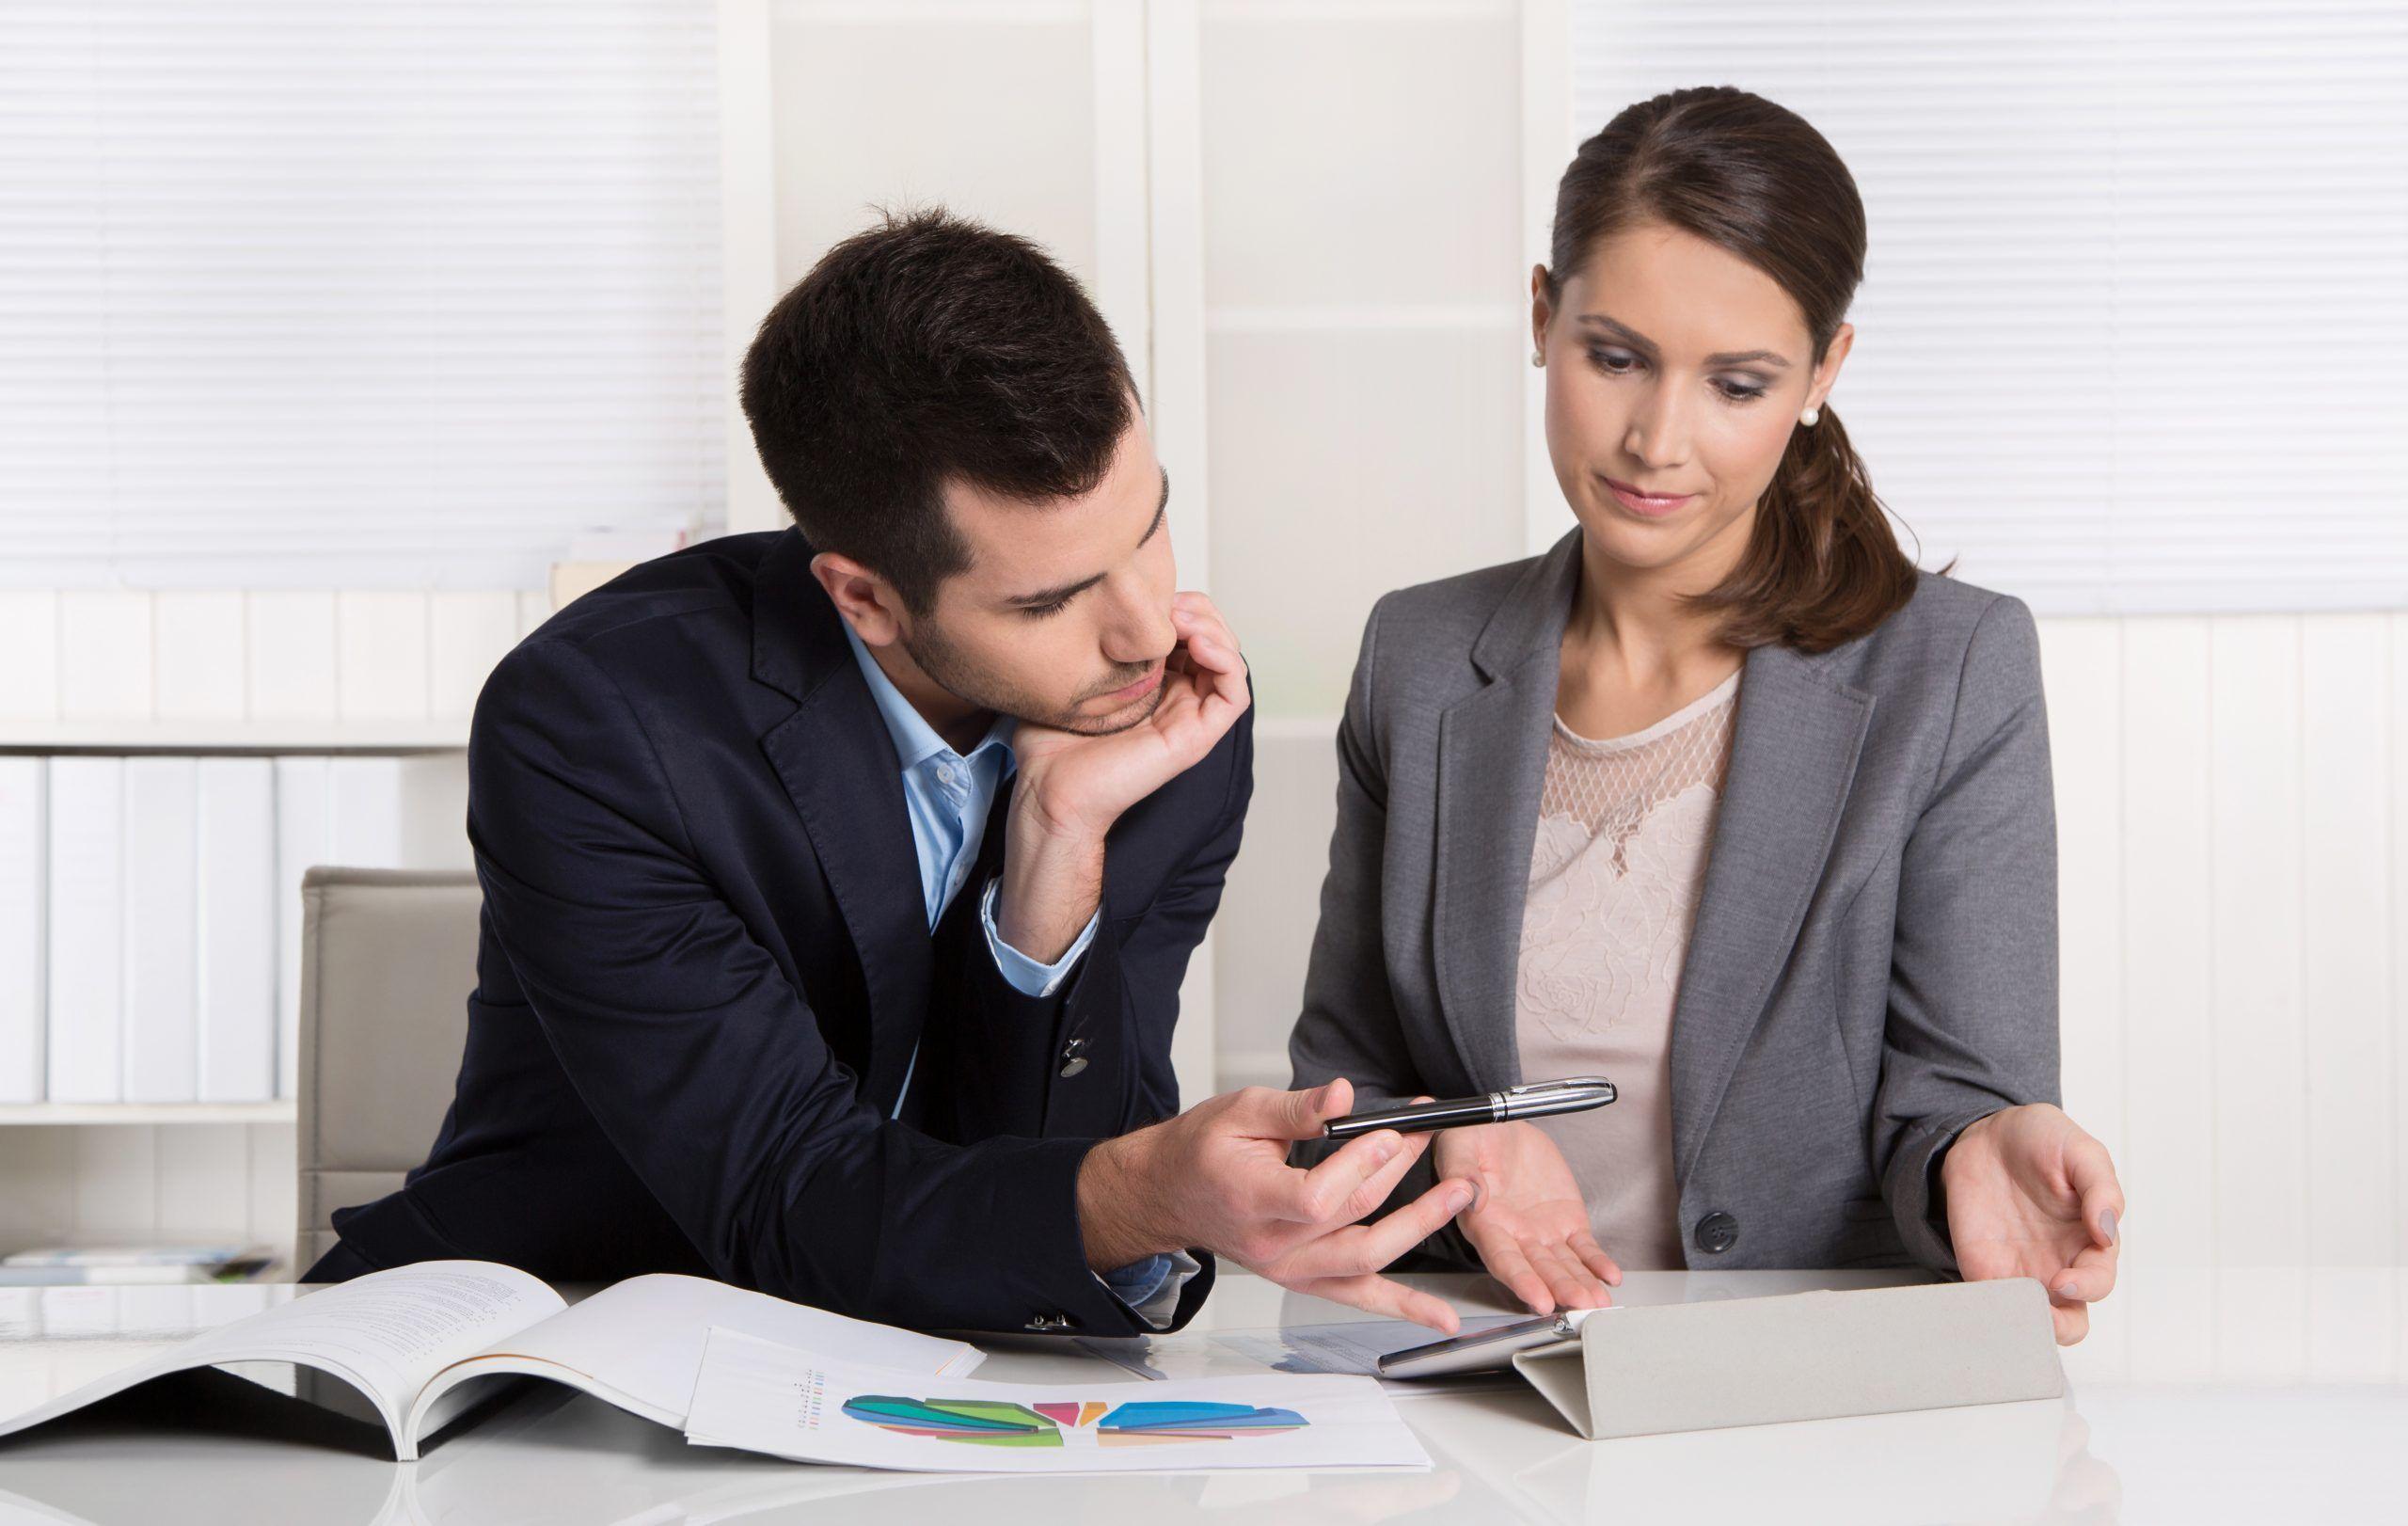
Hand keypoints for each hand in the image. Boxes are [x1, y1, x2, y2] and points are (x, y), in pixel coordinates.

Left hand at [1010, 591, 1249, 844]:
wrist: (1048, 789)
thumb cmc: (1050, 742)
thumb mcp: (1070, 674)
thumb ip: (1089, 640)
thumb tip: (1098, 601)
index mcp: (1151, 682)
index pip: (1187, 630)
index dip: (1177, 604)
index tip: (1145, 596)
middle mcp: (1175, 696)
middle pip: (1214, 638)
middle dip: (1198, 610)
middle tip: (1167, 607)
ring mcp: (1189, 716)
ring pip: (1230, 660)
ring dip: (1215, 629)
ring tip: (1183, 621)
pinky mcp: (1197, 737)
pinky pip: (1236, 694)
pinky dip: (1228, 661)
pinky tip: (1198, 645)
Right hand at [1078, 1079, 1477, 1332]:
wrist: (1170, 1194)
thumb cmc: (1200, 1152)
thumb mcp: (1239, 1112)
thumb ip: (1295, 1108)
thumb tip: (1342, 1095)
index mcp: (1252, 1201)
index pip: (1318, 1197)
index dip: (1359, 1166)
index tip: (1388, 1132)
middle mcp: (1274, 1246)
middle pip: (1353, 1219)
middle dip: (1401, 1174)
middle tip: (1430, 1137)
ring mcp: (1291, 1269)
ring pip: (1366, 1260)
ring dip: (1419, 1226)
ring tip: (1459, 1193)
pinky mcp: (1305, 1278)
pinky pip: (1359, 1296)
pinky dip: (1404, 1306)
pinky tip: (1442, 1316)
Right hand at [1432, 1121, 1620, 1314]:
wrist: (1503, 1127)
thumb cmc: (1472, 1138)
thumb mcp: (1458, 1144)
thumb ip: (1461, 1170)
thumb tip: (1470, 1192)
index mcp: (1483, 1223)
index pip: (1502, 1258)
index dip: (1520, 1279)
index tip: (1537, 1298)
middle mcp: (1513, 1235)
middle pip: (1538, 1269)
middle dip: (1559, 1288)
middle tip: (1578, 1303)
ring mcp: (1542, 1232)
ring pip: (1564, 1264)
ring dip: (1581, 1283)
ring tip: (1598, 1299)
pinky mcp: (1566, 1220)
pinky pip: (1584, 1247)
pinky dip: (1597, 1262)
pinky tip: (1610, 1276)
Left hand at [1940, 1103, 2124, 1345]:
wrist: (1988, 1134)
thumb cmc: (2044, 1142)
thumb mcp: (2081, 1151)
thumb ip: (2101, 1189)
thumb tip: (2108, 1231)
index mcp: (2091, 1243)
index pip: (2098, 1281)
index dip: (2086, 1287)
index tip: (2065, 1280)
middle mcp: (2059, 1265)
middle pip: (2070, 1321)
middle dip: (2059, 1327)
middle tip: (2041, 1312)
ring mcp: (2021, 1270)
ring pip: (2031, 1322)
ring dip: (2022, 1325)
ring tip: (2009, 1312)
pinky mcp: (1984, 1269)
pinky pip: (1989, 1302)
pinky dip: (1986, 1310)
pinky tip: (1979, 1303)